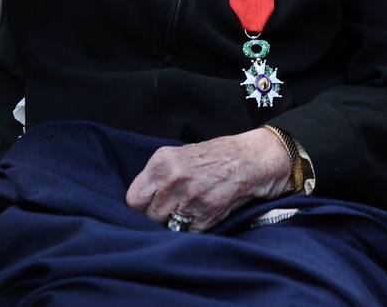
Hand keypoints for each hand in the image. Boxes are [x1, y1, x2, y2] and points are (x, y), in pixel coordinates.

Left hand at [125, 128, 292, 231]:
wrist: (253, 158)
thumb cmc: (217, 156)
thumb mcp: (181, 154)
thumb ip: (159, 176)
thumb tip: (141, 202)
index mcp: (162, 162)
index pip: (133, 199)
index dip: (141, 206)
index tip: (151, 206)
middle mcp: (173, 179)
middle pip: (149, 216)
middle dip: (160, 215)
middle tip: (174, 208)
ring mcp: (190, 198)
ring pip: (168, 226)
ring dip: (177, 223)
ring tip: (192, 208)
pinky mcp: (206, 213)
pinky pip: (189, 232)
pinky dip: (196, 227)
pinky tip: (206, 211)